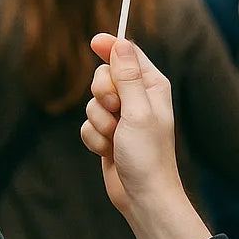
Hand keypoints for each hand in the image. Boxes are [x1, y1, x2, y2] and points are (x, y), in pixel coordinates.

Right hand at [81, 34, 209, 238]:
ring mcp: (121, 116)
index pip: (127, 54)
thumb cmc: (148, 155)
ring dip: (99, 121)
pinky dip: (94, 138)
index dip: (111, 46)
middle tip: (116, 110)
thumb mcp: (138, 111)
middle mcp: (136, 98)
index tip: (95, 41)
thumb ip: (127, 76)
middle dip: (102, 93)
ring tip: (115, 138)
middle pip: (103, 75)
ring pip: (92, 102)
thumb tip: (120, 42)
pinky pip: (87, 124)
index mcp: (151, 86)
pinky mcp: (107, 134)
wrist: (143, 197)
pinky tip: (108, 152)